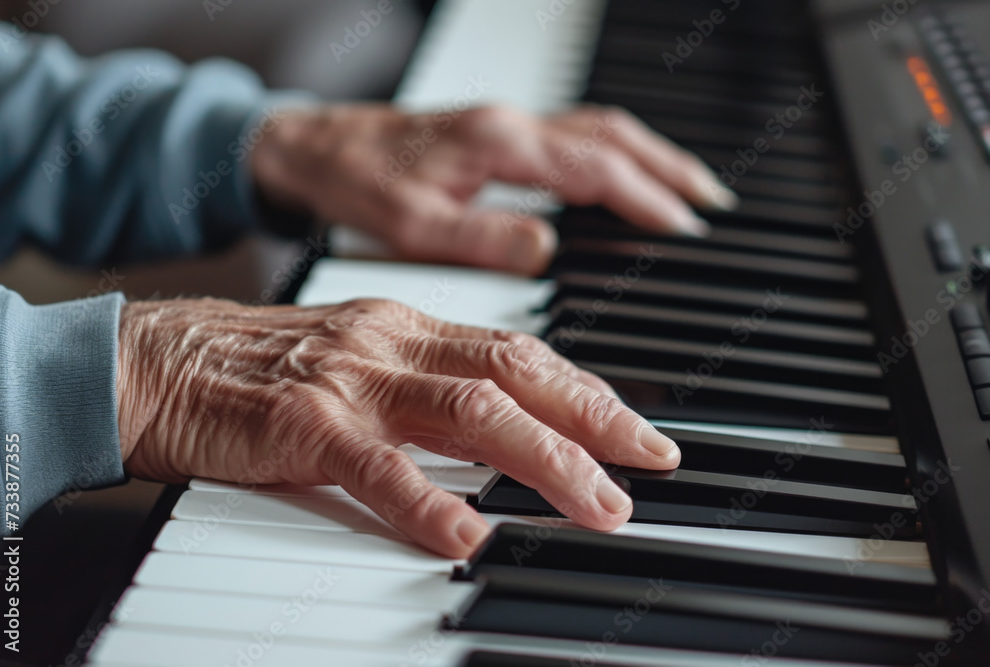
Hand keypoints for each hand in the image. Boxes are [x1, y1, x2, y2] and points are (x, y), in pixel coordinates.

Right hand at [117, 298, 679, 557]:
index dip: (587, 390)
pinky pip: (377, 468)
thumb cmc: (256, 367)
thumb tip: (499, 423)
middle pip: (517, 373)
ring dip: (545, 461)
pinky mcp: (301, 425)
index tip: (635, 428)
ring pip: (472, 412)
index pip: (520, 353)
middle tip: (649, 462)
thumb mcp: (357, 358)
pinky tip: (466, 535)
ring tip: (596, 503)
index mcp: (406, 328)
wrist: (156, 361)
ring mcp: (350, 382)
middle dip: (595, 419)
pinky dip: (428, 501)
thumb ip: (424, 383)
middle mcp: (391, 345)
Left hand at [250, 104, 737, 275]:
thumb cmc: (355, 184)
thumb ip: (484, 238)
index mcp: (499, 145)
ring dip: (648, 156)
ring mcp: (506, 125)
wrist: (312, 149)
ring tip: (687, 189)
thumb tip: (548, 252)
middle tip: (713, 203)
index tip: (685, 227)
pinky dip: (613, 154)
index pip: (596, 168)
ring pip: (597, 130)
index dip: (647, 198)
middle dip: (669, 168)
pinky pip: (574, 135)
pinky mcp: (496, 135)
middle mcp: (511, 126)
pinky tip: (620, 177)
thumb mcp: (413, 225)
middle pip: (612, 137)